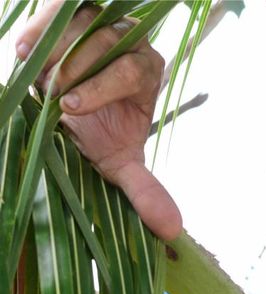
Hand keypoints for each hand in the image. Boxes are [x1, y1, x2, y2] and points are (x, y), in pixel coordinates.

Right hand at [16, 1, 181, 239]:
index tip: (70, 108)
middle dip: (78, 66)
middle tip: (53, 91)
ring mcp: (102, 20)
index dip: (102, 87)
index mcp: (148, 72)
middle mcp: (131, 41)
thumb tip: (172, 229)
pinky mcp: (72, 9)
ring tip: (33, 70)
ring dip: (57, 45)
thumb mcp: (117, 163)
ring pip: (82, 19)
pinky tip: (22, 49)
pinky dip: (40, 25)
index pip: (132, 71)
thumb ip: (144, 190)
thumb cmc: (97, 132)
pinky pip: (59, 6)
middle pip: (108, 41)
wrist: (65, 106)